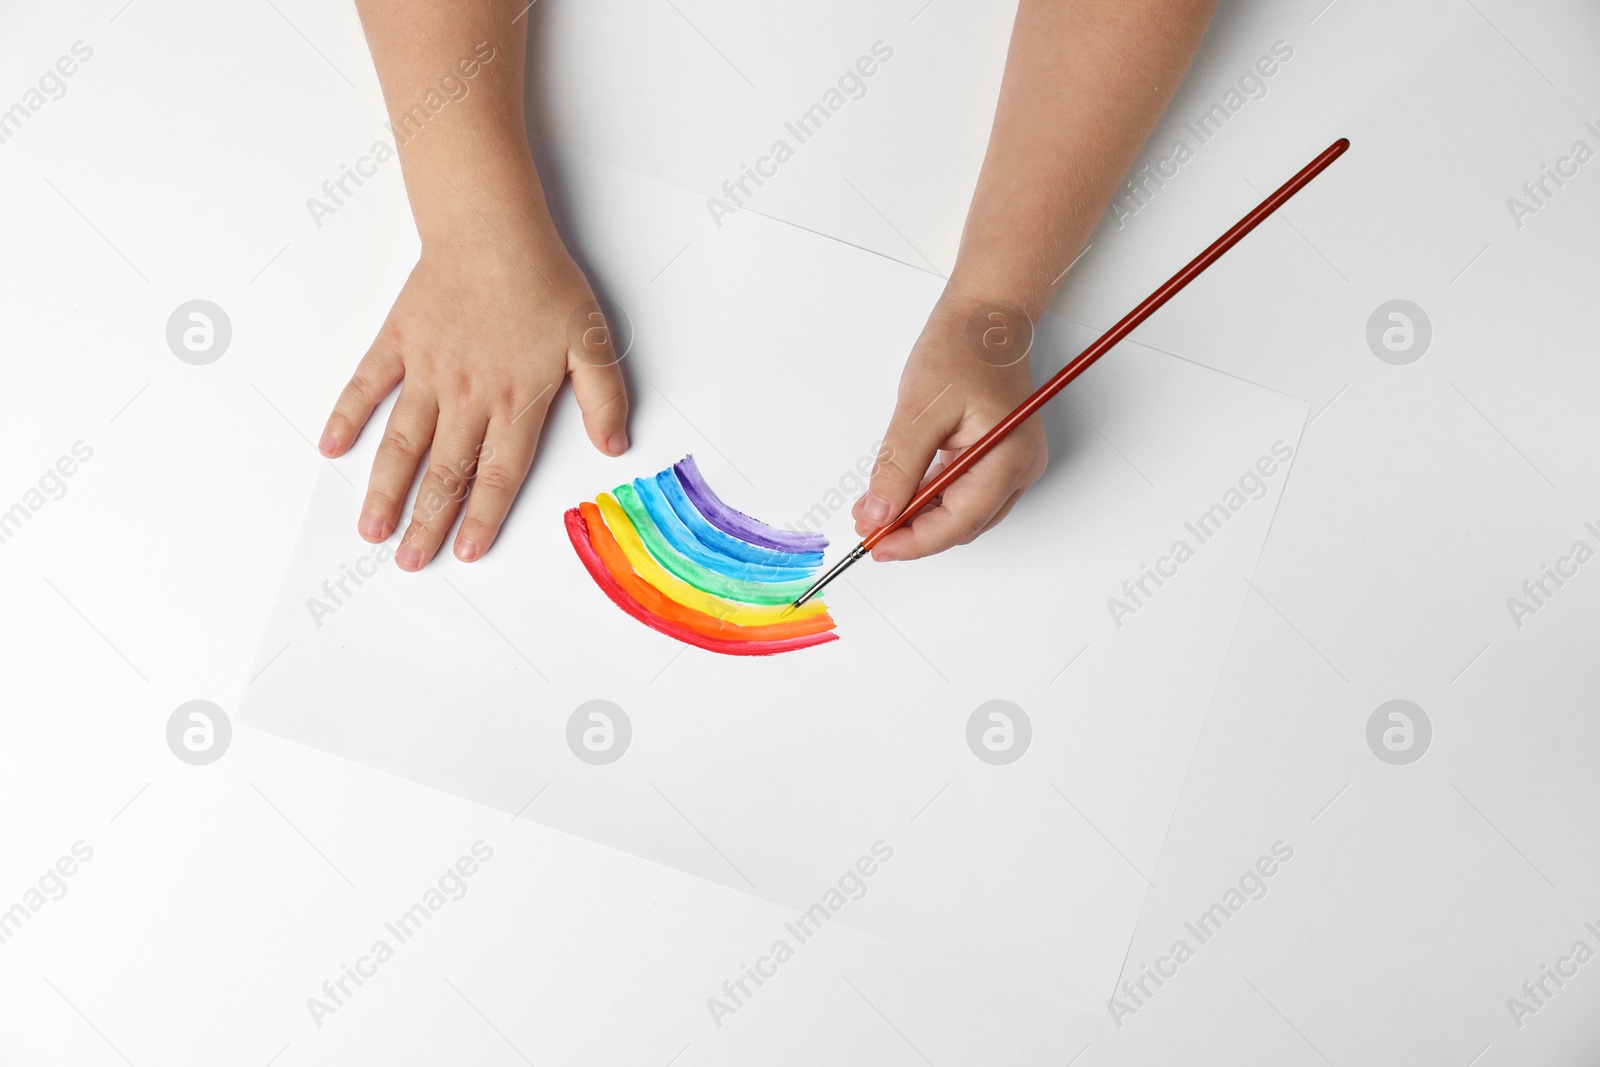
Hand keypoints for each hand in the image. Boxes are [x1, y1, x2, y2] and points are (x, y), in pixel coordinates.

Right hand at [318, 232, 628, 569]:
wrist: (492, 229)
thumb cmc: (544, 282)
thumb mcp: (592, 341)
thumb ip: (604, 398)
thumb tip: (615, 446)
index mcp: (516, 401)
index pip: (498, 475)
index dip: (482, 517)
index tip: (465, 552)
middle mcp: (468, 396)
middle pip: (445, 472)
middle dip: (426, 522)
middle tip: (408, 562)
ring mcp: (427, 371)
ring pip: (402, 443)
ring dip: (385, 489)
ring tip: (370, 529)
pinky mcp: (398, 342)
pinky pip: (367, 386)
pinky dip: (347, 416)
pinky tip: (331, 449)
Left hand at [852, 294, 1046, 560]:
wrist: (986, 317)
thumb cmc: (962, 348)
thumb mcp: (919, 409)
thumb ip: (899, 467)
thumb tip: (879, 513)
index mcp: (1008, 457)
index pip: (959, 522)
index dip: (914, 542)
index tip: (876, 546)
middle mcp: (1019, 468)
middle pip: (962, 525)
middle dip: (913, 532)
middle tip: (869, 528)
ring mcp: (1013, 465)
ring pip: (962, 514)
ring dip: (919, 518)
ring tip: (876, 511)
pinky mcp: (999, 458)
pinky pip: (963, 493)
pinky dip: (930, 499)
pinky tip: (900, 494)